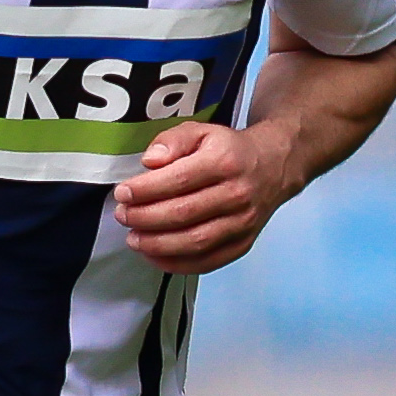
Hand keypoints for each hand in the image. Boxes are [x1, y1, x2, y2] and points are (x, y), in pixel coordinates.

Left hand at [112, 119, 298, 273]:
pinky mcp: (243, 243)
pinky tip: (155, 255)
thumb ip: (172, 141)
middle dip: (145, 218)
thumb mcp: (201, 132)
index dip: (145, 190)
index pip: (178, 180)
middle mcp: (237, 194)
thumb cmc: (229, 151)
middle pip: (183, 214)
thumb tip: (150, 162)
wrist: (273, 167)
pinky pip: (208, 262)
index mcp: (225, 161)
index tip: (123, 193)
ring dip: (157, 245)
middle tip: (123, 215)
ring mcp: (242, 223)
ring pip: (195, 242)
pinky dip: (177, 264)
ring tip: (134, 238)